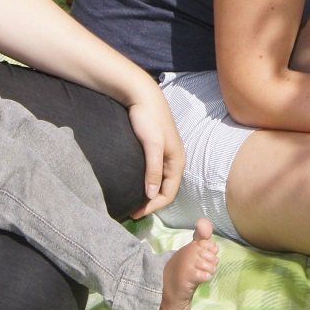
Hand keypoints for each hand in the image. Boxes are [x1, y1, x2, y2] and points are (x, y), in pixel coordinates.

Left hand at [127, 89, 183, 218]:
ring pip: (160, 182)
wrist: (142, 96)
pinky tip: (135, 185)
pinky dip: (146, 183)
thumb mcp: (152, 145)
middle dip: (151, 203)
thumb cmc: (148, 119)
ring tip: (133, 201)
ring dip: (149, 194)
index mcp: (177, 162)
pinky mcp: (157, 150)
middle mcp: (175, 161)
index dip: (154, 206)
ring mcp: (166, 156)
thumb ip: (153, 170)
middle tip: (132, 211)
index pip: (169, 194)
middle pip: (166, 190)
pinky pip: (155, 174)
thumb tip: (151, 195)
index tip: (136, 213)